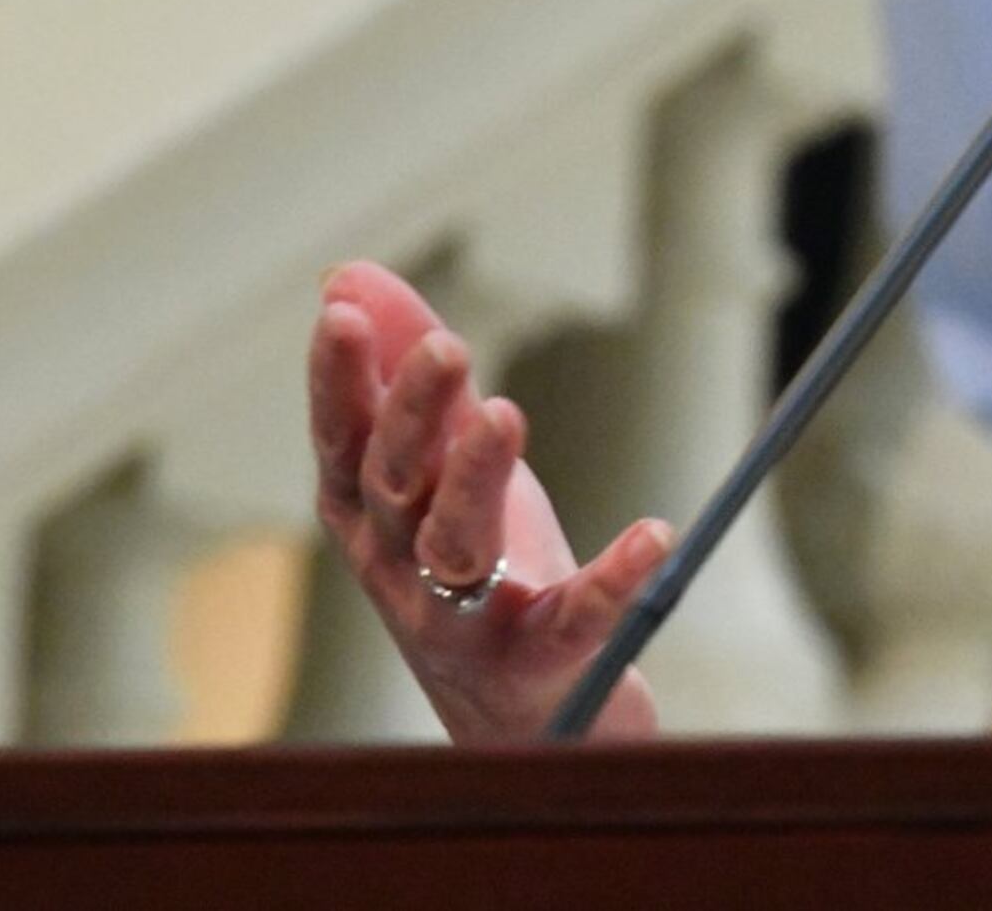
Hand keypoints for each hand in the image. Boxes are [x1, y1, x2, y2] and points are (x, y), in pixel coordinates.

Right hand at [306, 261, 668, 744]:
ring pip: (455, 547)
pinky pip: (573, 618)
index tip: (340, 314)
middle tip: (450, 345)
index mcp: (372, 516)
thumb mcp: (444, 464)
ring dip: (476, 479)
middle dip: (414, 414)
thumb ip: (409, 375)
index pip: (343, 441)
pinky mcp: (537, 659)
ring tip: (507, 413)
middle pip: (395, 486)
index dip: (337, 382)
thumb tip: (348, 275)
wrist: (523, 716)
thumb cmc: (475, 567)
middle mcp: (401, 569)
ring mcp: (464, 619)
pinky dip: (611, 577)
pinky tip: (654, 531)